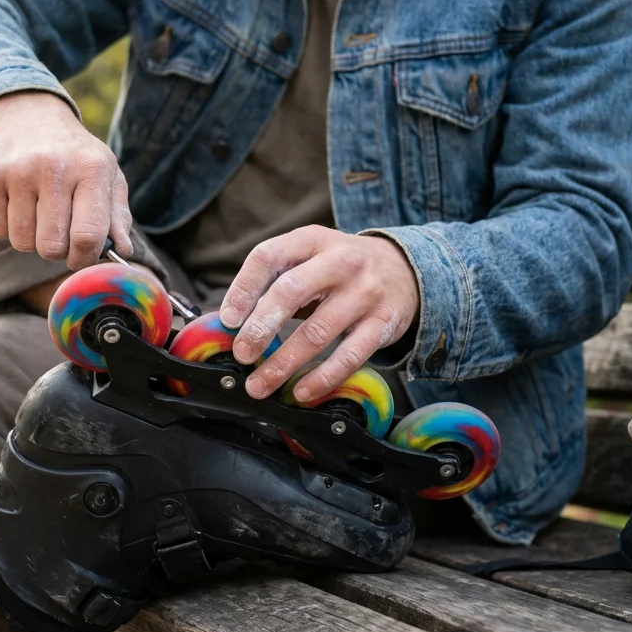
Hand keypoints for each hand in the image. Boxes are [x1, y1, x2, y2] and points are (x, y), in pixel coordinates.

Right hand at [0, 91, 132, 269]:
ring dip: (30, 239)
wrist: (28, 114)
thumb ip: (117, 215)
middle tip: (57, 232)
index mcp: (92, 168)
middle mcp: (54, 167)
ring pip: (22, 242)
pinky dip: (7, 227)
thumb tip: (123, 251)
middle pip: (51, 246)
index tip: (80, 257)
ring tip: (37, 214)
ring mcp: (18, 171)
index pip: (87, 236)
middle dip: (56, 249)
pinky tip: (16, 204)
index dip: (83, 258)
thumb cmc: (74, 154)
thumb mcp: (106, 174)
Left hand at [218, 226, 419, 401]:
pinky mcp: (383, 322)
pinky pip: (349, 355)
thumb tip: (230, 322)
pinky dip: (322, 377)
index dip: (242, 289)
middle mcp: (340, 261)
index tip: (227, 319)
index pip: (268, 256)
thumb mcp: (310, 255)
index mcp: (312, 239)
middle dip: (260, 327)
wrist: (404, 268)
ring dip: (283, 363)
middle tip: (242, 354)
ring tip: (260, 384)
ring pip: (317, 331)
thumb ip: (275, 280)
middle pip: (290, 292)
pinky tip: (302, 391)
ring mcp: (365, 292)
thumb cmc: (341, 267)